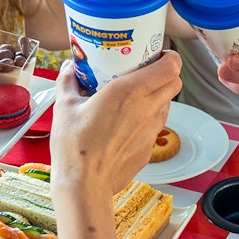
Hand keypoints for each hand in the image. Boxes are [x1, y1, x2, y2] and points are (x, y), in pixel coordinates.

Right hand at [50, 51, 181, 195]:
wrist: (84, 186)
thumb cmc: (74, 146)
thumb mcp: (64, 106)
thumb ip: (67, 82)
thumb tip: (67, 68)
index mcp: (128, 92)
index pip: (169, 68)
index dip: (170, 57)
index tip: (159, 53)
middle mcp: (146, 109)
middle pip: (174, 83)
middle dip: (167, 72)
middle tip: (148, 69)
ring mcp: (151, 131)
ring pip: (167, 104)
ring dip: (158, 95)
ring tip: (136, 96)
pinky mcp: (149, 148)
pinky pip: (156, 126)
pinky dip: (148, 118)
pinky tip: (127, 122)